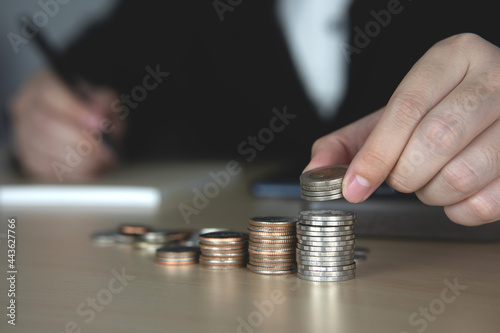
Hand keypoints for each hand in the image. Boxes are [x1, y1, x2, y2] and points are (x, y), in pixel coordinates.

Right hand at [8, 70, 125, 181]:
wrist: (82, 125)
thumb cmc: (92, 108)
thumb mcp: (104, 98)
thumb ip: (103, 103)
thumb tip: (98, 113)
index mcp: (42, 84)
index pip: (49, 94)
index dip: (74, 110)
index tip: (97, 124)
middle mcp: (26, 107)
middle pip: (45, 124)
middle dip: (78, 140)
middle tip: (102, 149)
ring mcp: (22, 133)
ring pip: (42, 147)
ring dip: (74, 158)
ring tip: (99, 160)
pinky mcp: (27, 156)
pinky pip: (41, 166)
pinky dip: (67, 170)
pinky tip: (87, 168)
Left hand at [304, 33, 499, 225]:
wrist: (496, 111)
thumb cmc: (440, 112)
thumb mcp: (393, 117)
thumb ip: (351, 141)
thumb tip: (314, 171)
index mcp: (453, 57)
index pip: (406, 108)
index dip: (375, 154)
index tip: (353, 186)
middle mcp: (495, 78)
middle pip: (434, 140)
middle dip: (405, 174)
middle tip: (402, 178)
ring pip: (463, 174)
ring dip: (432, 193)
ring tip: (431, 180)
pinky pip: (488, 202)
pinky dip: (459, 210)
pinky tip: (455, 194)